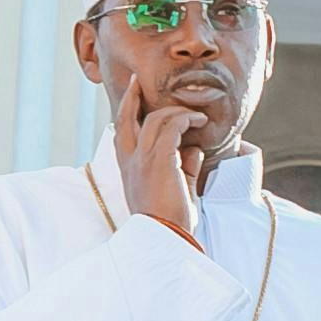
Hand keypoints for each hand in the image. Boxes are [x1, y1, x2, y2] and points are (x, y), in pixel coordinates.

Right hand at [113, 75, 209, 242]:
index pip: (121, 133)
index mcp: (129, 170)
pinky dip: (186, 119)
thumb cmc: (171, 220)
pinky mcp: (159, 160)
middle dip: (131, 97)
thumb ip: (184, 168)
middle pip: (126, 118)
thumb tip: (194, 150)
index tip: (132, 96)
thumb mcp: (176, 190)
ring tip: (196, 116)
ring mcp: (142, 159)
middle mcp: (130, 161)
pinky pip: (172, 127)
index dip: (126, 112)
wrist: (165, 237)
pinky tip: (199, 122)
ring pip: (155, 119)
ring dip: (177, 112)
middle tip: (137, 82)